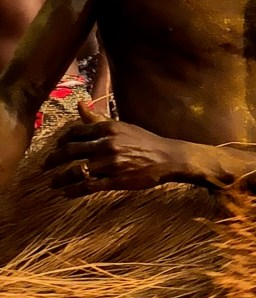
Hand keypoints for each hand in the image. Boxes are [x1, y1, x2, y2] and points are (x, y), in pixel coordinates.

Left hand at [44, 104, 182, 194]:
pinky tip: (66, 194)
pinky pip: (89, 186)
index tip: (55, 148)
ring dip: (60, 178)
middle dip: (53, 160)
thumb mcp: (121, 126)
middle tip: (45, 166)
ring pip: (76, 171)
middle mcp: (106, 144)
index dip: (61, 141)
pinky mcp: (116, 180)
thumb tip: (79, 104)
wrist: (168, 158)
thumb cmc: (145, 141)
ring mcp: (111, 163)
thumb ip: (98, 118)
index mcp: (107, 129)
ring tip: (52, 183)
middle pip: (70, 151)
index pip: (74, 132)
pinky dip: (74, 191)